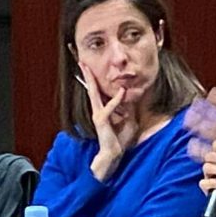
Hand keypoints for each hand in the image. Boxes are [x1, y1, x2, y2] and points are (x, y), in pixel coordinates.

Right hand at [79, 62, 136, 179]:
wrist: (114, 154)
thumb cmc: (120, 138)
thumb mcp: (130, 119)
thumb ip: (130, 107)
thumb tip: (133, 96)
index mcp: (103, 109)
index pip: (98, 91)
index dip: (95, 80)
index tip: (90, 68)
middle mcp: (98, 110)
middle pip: (91, 89)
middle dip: (87, 75)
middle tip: (82, 62)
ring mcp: (98, 115)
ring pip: (94, 94)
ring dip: (91, 80)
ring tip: (86, 68)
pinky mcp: (102, 121)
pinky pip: (110, 108)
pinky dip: (117, 100)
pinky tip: (122, 91)